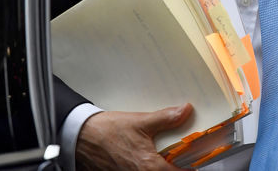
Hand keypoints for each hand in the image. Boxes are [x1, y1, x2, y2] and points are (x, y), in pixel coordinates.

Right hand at [74, 104, 193, 170]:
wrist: (81, 137)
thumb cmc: (107, 131)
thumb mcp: (140, 121)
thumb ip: (166, 118)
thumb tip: (185, 111)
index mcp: (149, 166)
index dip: (191, 167)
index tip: (197, 158)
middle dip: (177, 165)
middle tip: (182, 153)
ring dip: (163, 164)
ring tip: (166, 152)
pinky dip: (151, 165)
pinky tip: (149, 153)